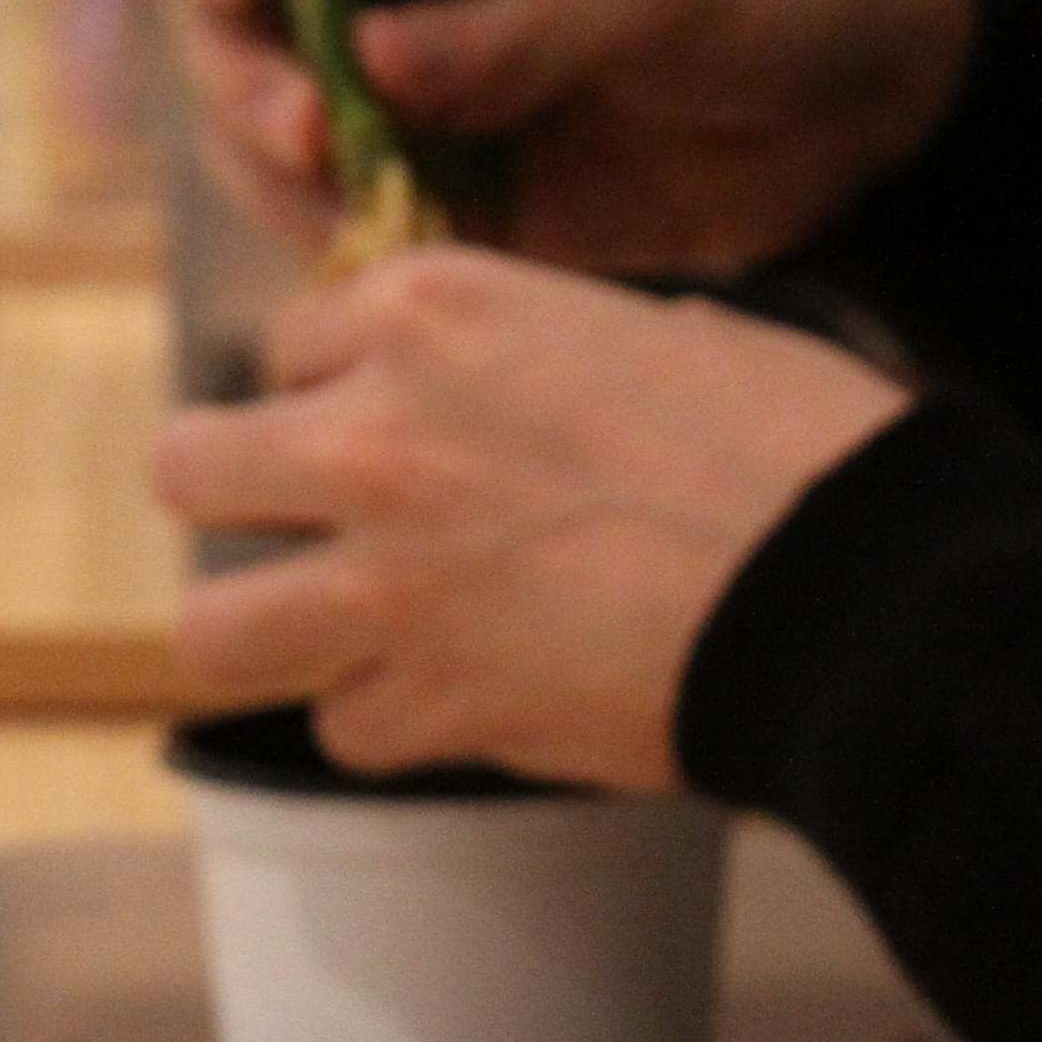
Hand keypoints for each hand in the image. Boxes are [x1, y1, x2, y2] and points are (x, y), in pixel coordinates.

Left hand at [151, 248, 903, 784]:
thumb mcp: (655, 325)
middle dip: (235, 501)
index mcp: (435, 310)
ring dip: (264, 634)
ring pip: (214, 627)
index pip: (288, 343)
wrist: (851, 589)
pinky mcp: (430, 703)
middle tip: (299, 531)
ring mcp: (388, 581)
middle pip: (190, 469)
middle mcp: (378, 435)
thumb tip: (524, 382)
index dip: (329, 389)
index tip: (376, 423)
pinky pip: (341, 730)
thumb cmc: (794, 445)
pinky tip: (450, 706)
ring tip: (324, 640)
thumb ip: (542, 344)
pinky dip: (389, 728)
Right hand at [174, 0, 976, 272]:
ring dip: (272, 164)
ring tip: (338, 187)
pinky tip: (368, 246)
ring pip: (266, 127)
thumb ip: (517, 29)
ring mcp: (400, 92)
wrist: (849, 106)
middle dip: (244, 69)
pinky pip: (345, 220)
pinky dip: (337, 236)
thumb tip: (372, 62)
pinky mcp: (437, 191)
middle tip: (302, 123)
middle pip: (236, 22)